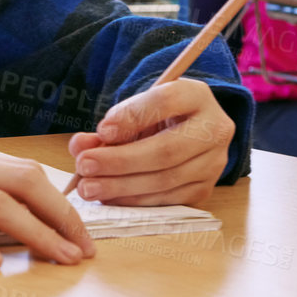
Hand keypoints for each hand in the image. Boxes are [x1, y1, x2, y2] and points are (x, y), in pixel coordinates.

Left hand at [65, 78, 235, 206]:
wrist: (186, 131)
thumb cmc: (155, 116)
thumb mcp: (137, 109)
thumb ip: (112, 124)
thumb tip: (81, 146)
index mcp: (196, 96)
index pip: (165, 101)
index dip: (132, 116)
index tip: (102, 130)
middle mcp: (215, 129)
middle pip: (166, 150)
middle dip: (120, 161)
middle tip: (85, 166)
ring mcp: (214, 163)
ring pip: (166, 180)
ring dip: (121, 186)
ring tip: (88, 187)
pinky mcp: (205, 189)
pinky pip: (167, 200)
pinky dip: (134, 201)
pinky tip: (109, 197)